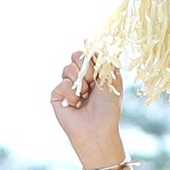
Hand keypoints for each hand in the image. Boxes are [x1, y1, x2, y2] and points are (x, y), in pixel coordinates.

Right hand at [51, 50, 126, 169]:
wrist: (98, 130)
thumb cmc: (109, 108)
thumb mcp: (112, 79)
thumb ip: (105, 58)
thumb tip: (89, 39)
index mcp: (94, 72)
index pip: (88, 52)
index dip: (91, 55)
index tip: (96, 63)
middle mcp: (80, 78)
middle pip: (76, 55)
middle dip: (86, 67)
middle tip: (92, 82)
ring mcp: (68, 86)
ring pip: (67, 68)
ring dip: (79, 82)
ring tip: (85, 95)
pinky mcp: (57, 96)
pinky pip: (61, 84)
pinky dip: (71, 94)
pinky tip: (75, 104)